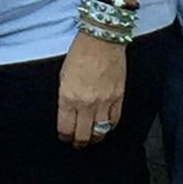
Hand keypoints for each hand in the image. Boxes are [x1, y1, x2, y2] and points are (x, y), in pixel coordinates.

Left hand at [56, 32, 125, 147]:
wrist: (102, 39)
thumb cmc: (80, 53)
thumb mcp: (63, 76)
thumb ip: (66, 98)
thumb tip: (68, 115)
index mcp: (68, 97)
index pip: (66, 128)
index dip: (65, 136)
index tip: (65, 137)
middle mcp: (86, 103)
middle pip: (83, 135)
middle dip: (79, 142)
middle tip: (78, 144)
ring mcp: (104, 101)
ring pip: (100, 132)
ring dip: (95, 138)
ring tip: (92, 139)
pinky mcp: (118, 97)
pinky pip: (114, 120)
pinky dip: (109, 127)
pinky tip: (106, 127)